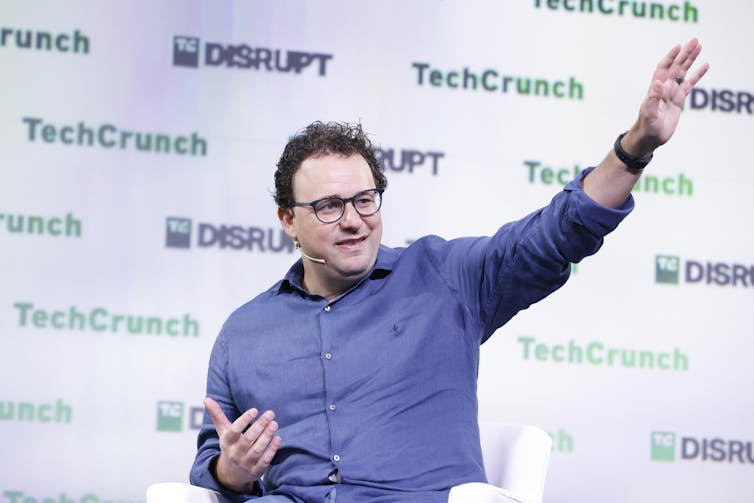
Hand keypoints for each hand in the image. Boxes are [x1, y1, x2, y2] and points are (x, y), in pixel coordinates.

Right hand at [204, 396, 282, 492]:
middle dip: (259, 426)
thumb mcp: (223, 431)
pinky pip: (265, 460)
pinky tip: (278, 438)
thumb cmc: (230, 446)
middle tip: (270, 413)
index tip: (255, 410)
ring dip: (267, 436)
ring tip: (274, 423)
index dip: (244, 420)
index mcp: (226, 442)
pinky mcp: (256, 470)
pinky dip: (272, 449)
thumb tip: (206, 399)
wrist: (231, 474)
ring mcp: (246, 463)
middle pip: (248, 439)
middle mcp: (235, 453)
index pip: (234, 430)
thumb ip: (217, 415)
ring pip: (257, 449)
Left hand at [628, 38, 708, 155]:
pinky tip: (705, 66)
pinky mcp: (678, 100)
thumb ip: (652, 98)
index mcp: (655, 89)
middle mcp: (664, 88)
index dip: (670, 57)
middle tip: (695, 40)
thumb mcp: (649, 114)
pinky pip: (689, 84)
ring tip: (699, 46)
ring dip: (690, 60)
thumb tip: (658, 83)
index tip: (678, 46)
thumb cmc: (646, 127)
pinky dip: (697, 75)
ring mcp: (671, 93)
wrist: (649, 139)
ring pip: (683, 72)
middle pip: (676, 66)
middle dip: (684, 54)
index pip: (663, 68)